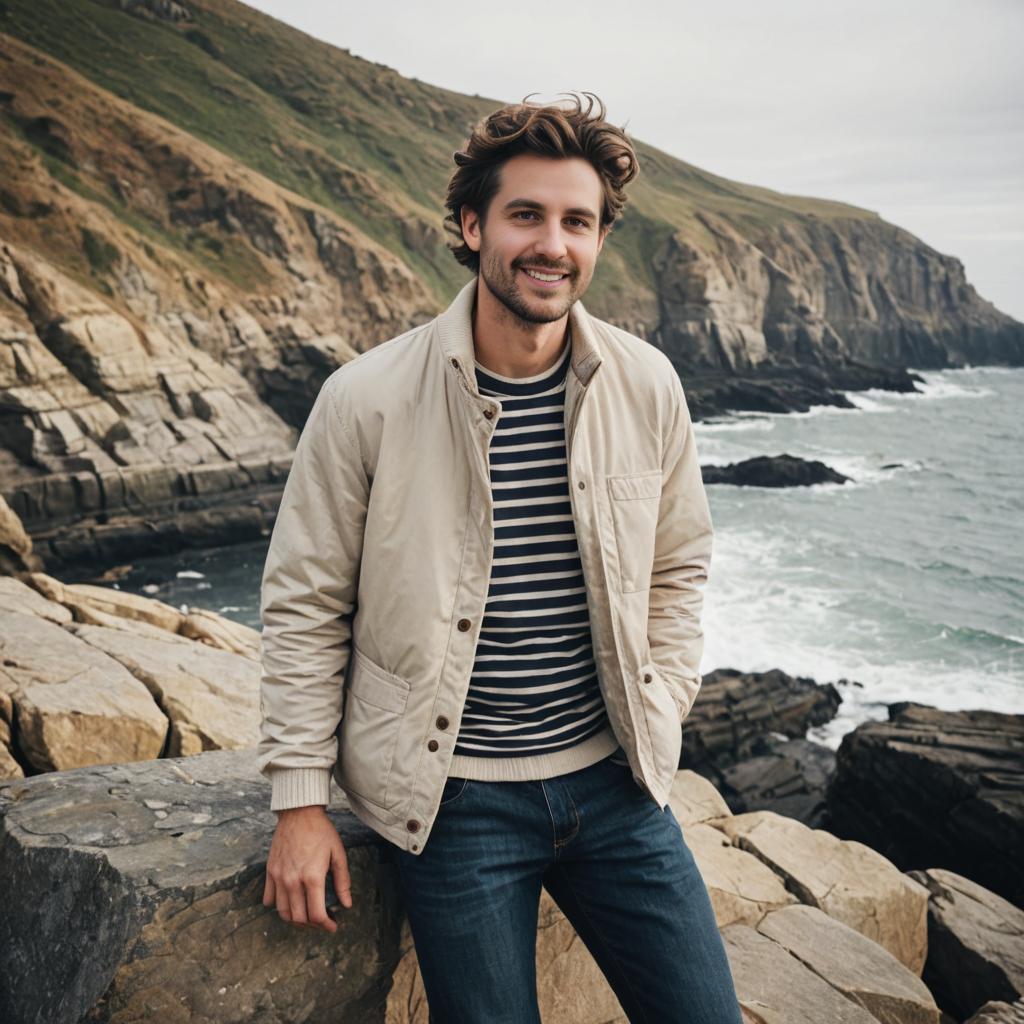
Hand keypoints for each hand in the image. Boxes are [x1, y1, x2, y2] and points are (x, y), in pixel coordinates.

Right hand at [263, 805, 352, 932]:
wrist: (299, 813)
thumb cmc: (321, 831)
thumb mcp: (338, 853)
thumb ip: (342, 881)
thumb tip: (346, 904)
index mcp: (312, 877)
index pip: (316, 914)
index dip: (326, 925)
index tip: (333, 926)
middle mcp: (293, 881)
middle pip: (299, 918)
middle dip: (312, 926)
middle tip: (322, 922)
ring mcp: (279, 877)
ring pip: (283, 912)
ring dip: (295, 919)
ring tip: (307, 916)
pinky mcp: (270, 871)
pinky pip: (269, 899)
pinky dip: (278, 906)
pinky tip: (289, 903)